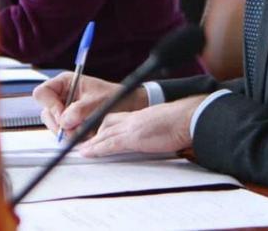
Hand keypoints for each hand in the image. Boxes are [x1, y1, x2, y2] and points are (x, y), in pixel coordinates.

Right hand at [32, 73, 147, 137]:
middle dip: (60, 124)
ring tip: (86, 130)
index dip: (50, 105)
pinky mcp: (70, 122)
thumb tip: (64, 121)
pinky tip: (87, 132)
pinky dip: (74, 135)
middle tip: (75, 130)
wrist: (129, 107)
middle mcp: (62, 95)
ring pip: (54, 124)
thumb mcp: (97, 102)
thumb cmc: (114, 98)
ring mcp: (65, 109)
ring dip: (68, 132)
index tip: (63, 116)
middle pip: (46, 112)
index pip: (42, 93)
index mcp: (64, 82)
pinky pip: (63, 132)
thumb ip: (79, 110)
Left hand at [78, 95, 204, 156]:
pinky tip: (87, 153)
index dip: (103, 127)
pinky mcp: (132, 138)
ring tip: (79, 151)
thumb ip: (152, 128)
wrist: (187, 118)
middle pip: (105, 125)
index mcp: (138, 115)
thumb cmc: (180, 122)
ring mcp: (130, 128)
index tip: (96, 133)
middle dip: (92, 134)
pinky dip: (96, 149)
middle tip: (81, 143)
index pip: (115, 119)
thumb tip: (154, 136)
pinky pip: (109, 144)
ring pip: (103, 134)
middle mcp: (131, 119)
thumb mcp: (162, 123)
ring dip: (90, 143)